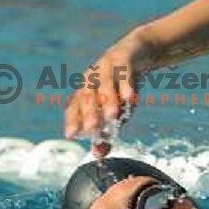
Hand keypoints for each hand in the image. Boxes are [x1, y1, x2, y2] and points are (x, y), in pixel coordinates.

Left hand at [64, 27, 155, 156]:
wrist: (137, 53)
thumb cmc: (121, 86)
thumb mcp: (115, 111)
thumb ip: (107, 131)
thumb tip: (98, 155)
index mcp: (86, 92)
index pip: (75, 107)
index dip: (72, 120)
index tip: (71, 135)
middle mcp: (92, 79)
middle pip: (87, 96)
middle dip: (88, 113)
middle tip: (91, 130)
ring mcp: (106, 67)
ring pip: (104, 84)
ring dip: (107, 99)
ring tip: (112, 116)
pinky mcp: (123, 59)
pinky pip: (124, 73)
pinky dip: (126, 84)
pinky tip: (129, 96)